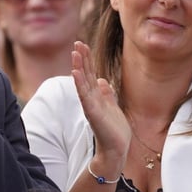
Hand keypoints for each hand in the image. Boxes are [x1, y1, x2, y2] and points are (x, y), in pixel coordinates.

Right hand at [71, 41, 130, 174]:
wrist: (116, 149)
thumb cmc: (114, 130)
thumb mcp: (113, 106)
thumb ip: (106, 93)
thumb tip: (102, 80)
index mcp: (97, 96)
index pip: (90, 74)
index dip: (87, 59)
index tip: (83, 45)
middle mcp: (91, 99)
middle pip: (85, 74)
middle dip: (82, 58)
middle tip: (77, 42)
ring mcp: (90, 105)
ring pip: (83, 82)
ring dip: (79, 67)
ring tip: (75, 53)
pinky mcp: (92, 112)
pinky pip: (84, 95)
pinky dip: (79, 83)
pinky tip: (76, 72)